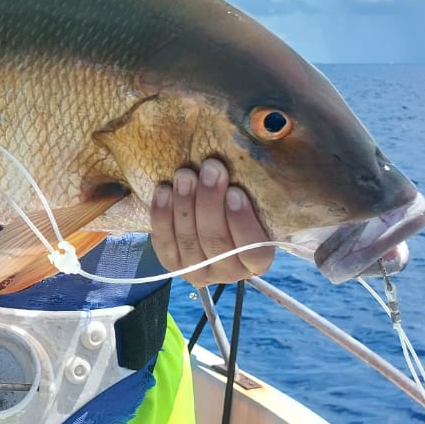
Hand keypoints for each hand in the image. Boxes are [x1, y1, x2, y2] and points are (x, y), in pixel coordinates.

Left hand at [149, 159, 273, 285]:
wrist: (206, 219)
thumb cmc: (237, 204)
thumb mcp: (255, 201)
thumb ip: (258, 190)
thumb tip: (263, 151)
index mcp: (258, 261)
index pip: (253, 249)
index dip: (242, 222)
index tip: (235, 192)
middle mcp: (230, 272)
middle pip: (216, 241)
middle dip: (210, 202)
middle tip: (210, 169)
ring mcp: (199, 271)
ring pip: (189, 240)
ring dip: (185, 203)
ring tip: (185, 174)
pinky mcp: (173, 264)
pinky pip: (164, 241)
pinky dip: (162, 214)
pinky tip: (164, 190)